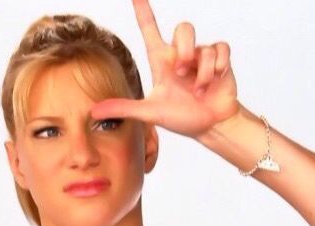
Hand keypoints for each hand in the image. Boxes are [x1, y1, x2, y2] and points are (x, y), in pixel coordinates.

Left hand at [91, 0, 239, 138]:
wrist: (209, 125)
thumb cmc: (181, 117)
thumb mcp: (149, 112)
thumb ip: (123, 108)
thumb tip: (93, 111)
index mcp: (162, 63)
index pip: (150, 31)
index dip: (144, 12)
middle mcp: (180, 55)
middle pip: (184, 28)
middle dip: (185, 51)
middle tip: (183, 75)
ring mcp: (201, 56)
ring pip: (204, 46)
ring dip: (203, 72)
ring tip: (198, 90)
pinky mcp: (220, 58)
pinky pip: (220, 50)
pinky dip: (217, 69)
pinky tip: (214, 83)